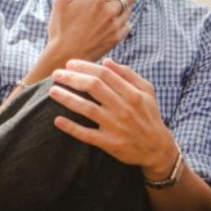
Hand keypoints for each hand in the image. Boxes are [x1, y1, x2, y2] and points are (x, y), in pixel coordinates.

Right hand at [43, 0, 148, 65]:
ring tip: (133, 0)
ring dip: (132, 4)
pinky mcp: (116, 38)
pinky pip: (127, 25)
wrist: (65, 56)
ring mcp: (114, 25)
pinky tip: (125, 19)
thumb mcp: (61, 2)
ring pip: (128, 10)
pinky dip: (127, 20)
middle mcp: (109, 11)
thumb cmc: (60, 29)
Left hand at [47, 58, 176, 178]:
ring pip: (87, 109)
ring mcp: (115, 126)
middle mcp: (124, 108)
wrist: (157, 148)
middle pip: (93, 87)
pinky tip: (58, 120)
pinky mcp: (109, 143)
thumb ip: (128, 75)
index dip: (85, 67)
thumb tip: (107, 61)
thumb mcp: (147, 91)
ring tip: (52, 91)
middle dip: (72, 78)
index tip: (69, 64)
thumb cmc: (150, 116)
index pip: (104, 74)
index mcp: (133, 94)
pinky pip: (86, 134)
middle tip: (56, 74)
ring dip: (67, 98)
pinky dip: (71, 127)